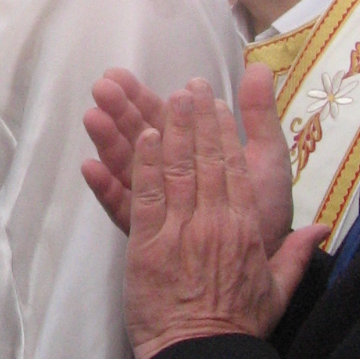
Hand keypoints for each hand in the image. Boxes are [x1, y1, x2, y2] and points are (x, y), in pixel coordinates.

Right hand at [82, 63, 293, 256]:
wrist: (259, 291)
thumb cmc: (267, 224)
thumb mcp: (269, 163)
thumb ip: (261, 118)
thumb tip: (258, 67)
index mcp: (195, 158)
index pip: (167, 121)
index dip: (145, 97)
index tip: (122, 74)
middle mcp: (172, 178)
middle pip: (142, 137)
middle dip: (124, 109)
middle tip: (103, 82)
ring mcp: (156, 208)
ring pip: (128, 167)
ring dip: (110, 140)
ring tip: (93, 113)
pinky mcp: (145, 237)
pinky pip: (122, 209)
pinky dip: (106, 189)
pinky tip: (90, 167)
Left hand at [124, 79, 326, 358]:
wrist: (201, 356)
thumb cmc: (237, 326)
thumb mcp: (276, 292)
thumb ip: (294, 255)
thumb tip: (319, 230)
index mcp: (244, 229)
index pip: (235, 170)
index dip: (225, 134)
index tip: (218, 105)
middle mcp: (214, 222)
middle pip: (206, 160)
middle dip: (198, 119)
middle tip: (191, 87)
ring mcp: (179, 230)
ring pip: (175, 169)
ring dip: (171, 130)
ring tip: (166, 98)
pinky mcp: (146, 243)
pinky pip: (144, 194)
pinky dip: (141, 163)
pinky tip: (141, 137)